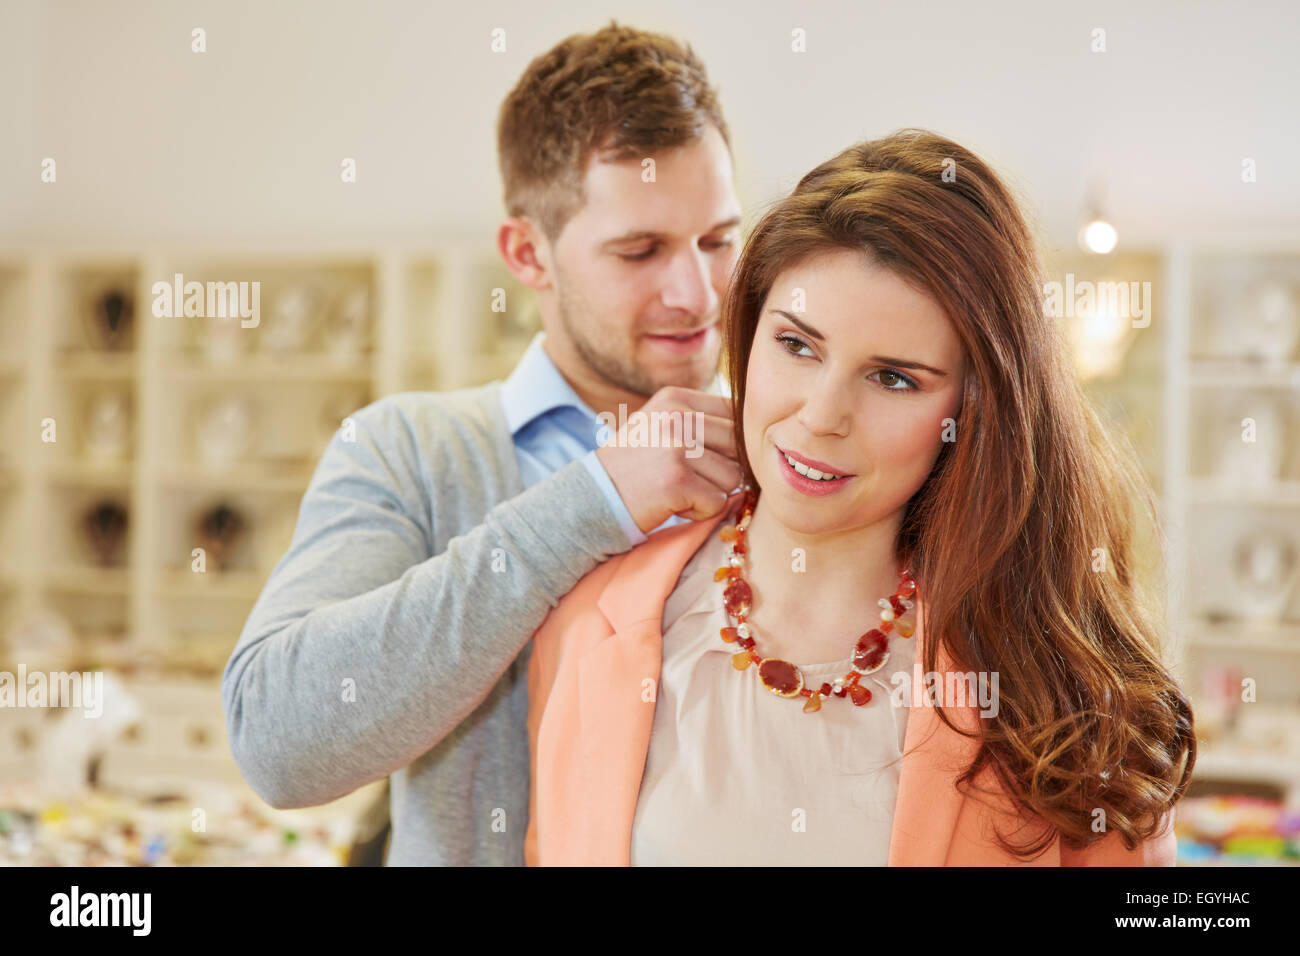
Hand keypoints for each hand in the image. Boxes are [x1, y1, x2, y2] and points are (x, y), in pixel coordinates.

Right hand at [595, 386, 742, 532]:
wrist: (591, 499)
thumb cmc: (635, 468)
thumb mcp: (662, 427)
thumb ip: (703, 422)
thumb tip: (758, 437)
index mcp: (675, 398)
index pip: (735, 414)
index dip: (732, 444)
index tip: (710, 459)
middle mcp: (676, 416)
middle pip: (739, 446)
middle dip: (723, 470)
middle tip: (692, 480)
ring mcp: (676, 447)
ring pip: (732, 477)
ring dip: (710, 493)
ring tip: (677, 491)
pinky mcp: (677, 480)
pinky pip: (717, 502)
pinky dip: (699, 511)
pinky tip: (672, 505)